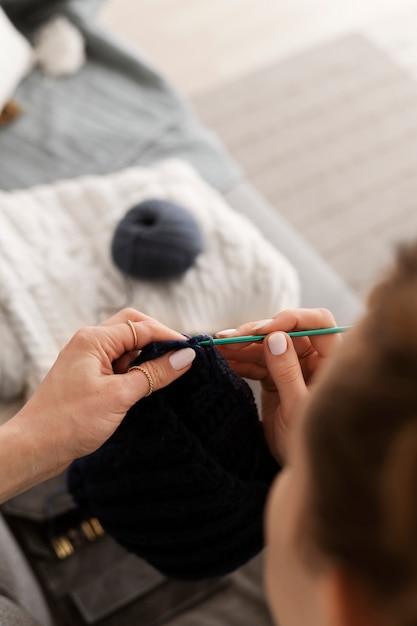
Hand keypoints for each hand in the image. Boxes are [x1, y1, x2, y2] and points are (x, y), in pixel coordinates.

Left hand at [1, 308, 194, 500]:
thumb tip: (185, 358)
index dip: (169, 337)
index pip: (141, 327)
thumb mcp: (120, 396)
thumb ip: (154, 374)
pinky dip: (134, 369)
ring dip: (145, 356)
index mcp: (94, 340)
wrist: (35, 447)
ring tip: (164, 375)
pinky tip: (144, 385)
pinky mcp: (87, 374)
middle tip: (179, 358)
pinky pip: (117, 362)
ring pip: (126, 346)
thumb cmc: (70, 422)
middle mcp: (89, 342)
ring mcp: (87, 358)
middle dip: (157, 339)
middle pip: (132, 327)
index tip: (192, 352)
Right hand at [217, 308, 341, 462]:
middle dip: (257, 332)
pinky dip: (240, 360)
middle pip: (286, 331)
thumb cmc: (315, 443)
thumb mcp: (299, 408)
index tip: (266, 328)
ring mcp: (293, 368)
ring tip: (220, 347)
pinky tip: (223, 359)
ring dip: (243, 345)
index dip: (293, 319)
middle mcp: (314, 359)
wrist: (305, 472)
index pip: (319, 324)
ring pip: (267, 345)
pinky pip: (257, 362)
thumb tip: (276, 337)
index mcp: (330, 362)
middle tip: (230, 338)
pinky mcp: (275, 378)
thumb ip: (288, 372)